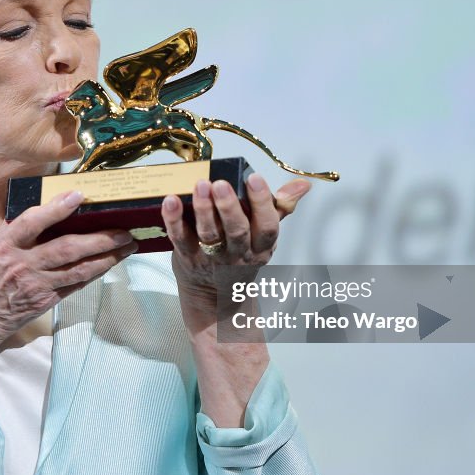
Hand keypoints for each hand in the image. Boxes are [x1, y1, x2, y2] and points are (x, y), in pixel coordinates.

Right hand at [0, 189, 136, 410]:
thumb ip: (9, 235)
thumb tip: (36, 216)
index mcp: (3, 247)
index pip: (32, 222)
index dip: (56, 208)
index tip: (78, 195)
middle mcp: (22, 265)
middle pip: (67, 248)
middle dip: (100, 238)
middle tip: (125, 228)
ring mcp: (36, 286)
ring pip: (78, 269)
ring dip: (107, 257)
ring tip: (128, 245)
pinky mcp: (44, 302)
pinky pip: (74, 285)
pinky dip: (93, 274)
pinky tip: (109, 264)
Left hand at [160, 174, 309, 320]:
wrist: (215, 296)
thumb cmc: (240, 256)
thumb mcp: (264, 235)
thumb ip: (280, 207)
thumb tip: (303, 185)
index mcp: (261, 245)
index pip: (267, 225)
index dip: (262, 202)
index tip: (255, 178)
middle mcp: (238, 253)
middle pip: (237, 231)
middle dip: (229, 206)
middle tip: (220, 183)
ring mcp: (212, 257)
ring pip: (209, 234)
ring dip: (203, 210)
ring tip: (199, 186)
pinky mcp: (187, 257)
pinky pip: (180, 238)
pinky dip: (173, 220)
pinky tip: (171, 200)